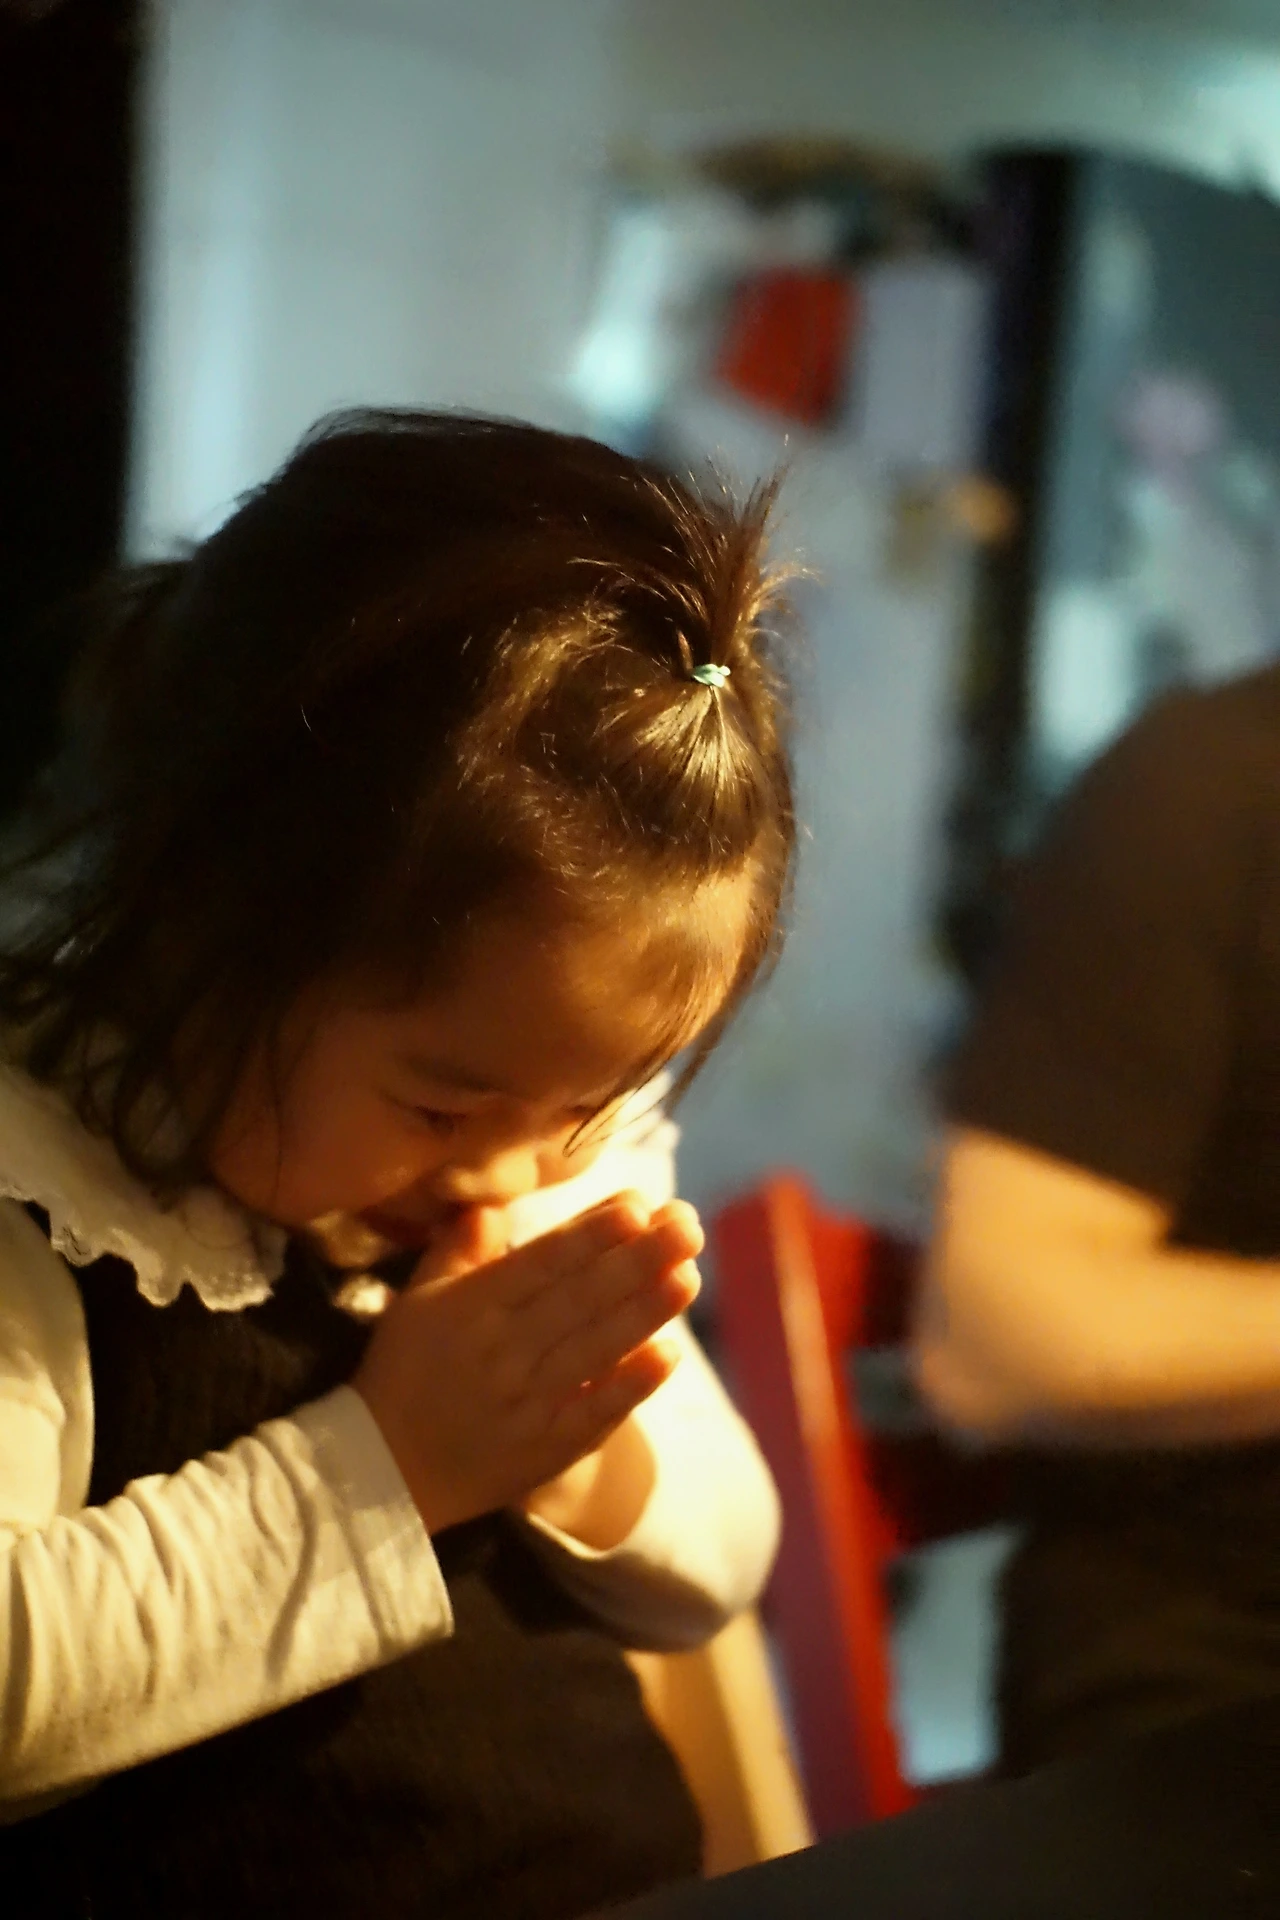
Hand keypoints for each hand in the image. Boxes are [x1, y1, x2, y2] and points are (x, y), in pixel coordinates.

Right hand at [352, 1193, 701, 1534]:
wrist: (384, 1472)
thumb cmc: (405, 1371)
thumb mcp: (417, 1301)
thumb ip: (459, 1248)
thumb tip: (496, 1203)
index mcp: (471, 1308)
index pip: (543, 1262)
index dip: (592, 1233)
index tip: (639, 1204)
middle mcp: (503, 1351)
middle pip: (581, 1299)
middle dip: (640, 1259)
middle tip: (688, 1225)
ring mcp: (529, 1403)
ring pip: (596, 1349)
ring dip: (647, 1311)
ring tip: (689, 1275)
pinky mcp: (548, 1448)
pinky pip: (597, 1411)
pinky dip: (633, 1384)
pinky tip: (669, 1354)